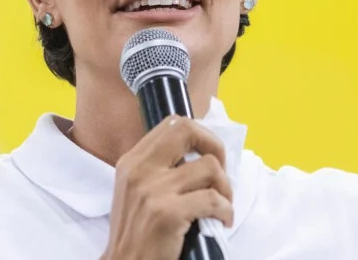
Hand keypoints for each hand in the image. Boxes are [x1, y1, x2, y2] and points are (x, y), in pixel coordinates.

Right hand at [101, 116, 232, 259]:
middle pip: (188, 130)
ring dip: (225, 188)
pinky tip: (222, 221)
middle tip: (221, 172)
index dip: (200, 136)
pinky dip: (226, 211)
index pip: (173, 124)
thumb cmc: (137, 233)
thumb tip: (199, 152)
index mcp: (132, 161)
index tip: (207, 156)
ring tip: (221, 205)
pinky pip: (213, 200)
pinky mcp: (167, 214)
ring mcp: (153, 191)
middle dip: (215, 147)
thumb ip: (158, 168)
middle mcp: (140, 170)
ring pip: (209, 167)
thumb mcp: (136, 191)